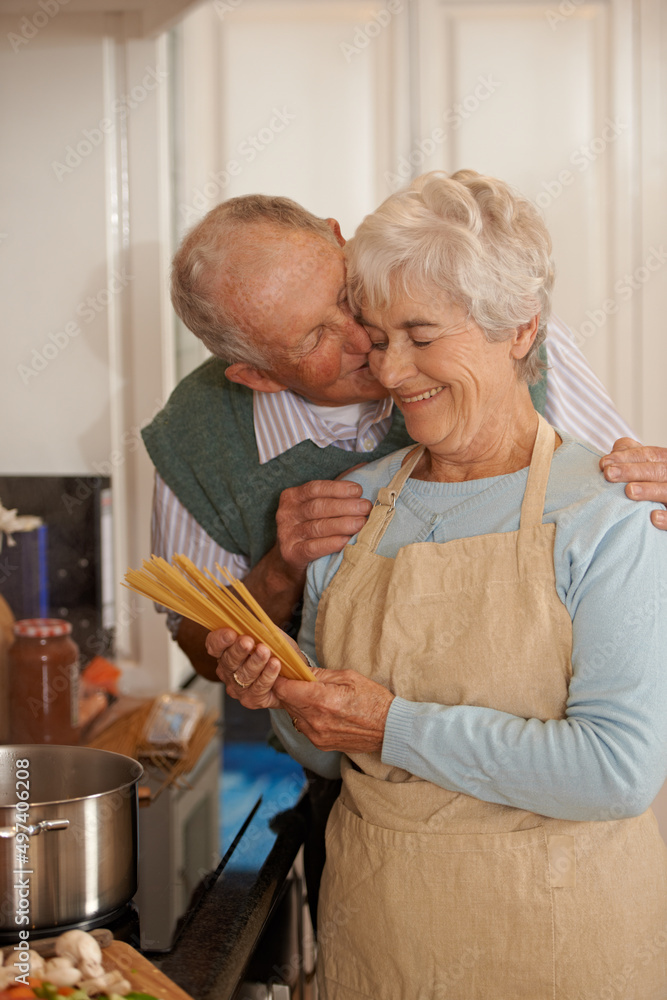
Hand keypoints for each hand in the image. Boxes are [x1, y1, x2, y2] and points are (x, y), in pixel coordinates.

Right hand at [206, 627, 283, 708]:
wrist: (293, 675)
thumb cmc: (276, 651)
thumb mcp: (269, 635)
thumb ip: (260, 629)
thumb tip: (255, 623)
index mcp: (225, 652)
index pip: (214, 645)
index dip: (220, 640)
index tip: (231, 633)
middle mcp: (227, 671)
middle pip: (228, 661)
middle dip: (238, 651)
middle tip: (248, 641)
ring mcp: (238, 688)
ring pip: (243, 675)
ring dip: (255, 662)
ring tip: (265, 651)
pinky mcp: (252, 700)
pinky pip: (258, 688)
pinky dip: (268, 675)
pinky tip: (275, 665)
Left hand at [274, 669, 394, 753]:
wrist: (389, 729)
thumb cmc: (373, 699)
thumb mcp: (348, 677)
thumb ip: (320, 674)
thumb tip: (300, 670)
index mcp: (322, 700)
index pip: (284, 690)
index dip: (280, 678)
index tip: (282, 672)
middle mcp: (316, 721)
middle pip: (286, 702)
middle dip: (289, 689)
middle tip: (297, 680)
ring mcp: (317, 736)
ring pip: (293, 715)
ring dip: (297, 704)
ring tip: (312, 695)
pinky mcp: (320, 744)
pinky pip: (303, 727)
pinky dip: (306, 717)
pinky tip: (320, 710)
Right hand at [275, 478, 372, 572]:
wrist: (291, 562)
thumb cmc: (311, 530)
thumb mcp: (319, 508)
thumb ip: (336, 491)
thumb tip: (363, 466)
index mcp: (292, 497)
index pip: (315, 488)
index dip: (338, 489)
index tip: (358, 490)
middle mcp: (286, 513)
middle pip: (318, 507)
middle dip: (344, 506)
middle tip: (365, 508)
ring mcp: (286, 534)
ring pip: (317, 527)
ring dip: (342, 524)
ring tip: (361, 523)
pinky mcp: (290, 554)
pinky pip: (312, 547)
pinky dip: (331, 543)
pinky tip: (345, 541)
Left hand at [600, 438, 666, 528]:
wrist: (666, 502)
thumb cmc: (652, 481)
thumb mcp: (644, 465)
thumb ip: (631, 456)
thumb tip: (614, 452)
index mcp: (666, 461)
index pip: (649, 454)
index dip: (626, 457)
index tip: (604, 463)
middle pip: (656, 471)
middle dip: (632, 471)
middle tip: (609, 474)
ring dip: (649, 490)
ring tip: (629, 491)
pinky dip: (666, 518)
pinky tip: (653, 517)